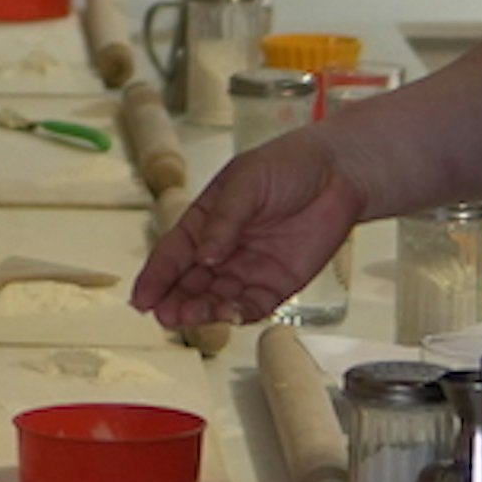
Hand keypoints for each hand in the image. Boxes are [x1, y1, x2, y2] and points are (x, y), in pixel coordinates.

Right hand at [130, 127, 363, 327]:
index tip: (141, 299)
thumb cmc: (288, 165)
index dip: (156, 277)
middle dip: (175, 301)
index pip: (173, 253)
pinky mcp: (277, 285)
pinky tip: (229, 315)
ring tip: (194, 316)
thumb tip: (205, 257)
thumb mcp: (246, 182)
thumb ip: (225, 220)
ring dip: (203, 311)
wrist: (340, 173)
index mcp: (205, 221)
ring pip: (216, 299)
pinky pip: (252, 306)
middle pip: (190, 283)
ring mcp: (248, 270)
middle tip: (166, 315)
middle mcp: (222, 250)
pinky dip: (238, 314)